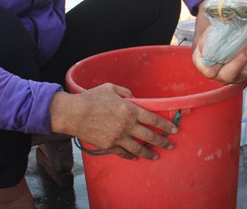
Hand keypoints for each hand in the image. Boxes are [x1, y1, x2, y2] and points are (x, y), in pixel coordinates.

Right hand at [49, 83, 177, 160]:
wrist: (73, 114)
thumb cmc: (91, 98)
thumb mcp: (111, 88)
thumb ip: (126, 92)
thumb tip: (134, 98)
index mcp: (130, 110)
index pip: (153, 119)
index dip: (166, 125)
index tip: (174, 129)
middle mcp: (127, 125)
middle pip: (149, 136)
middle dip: (162, 141)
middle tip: (171, 145)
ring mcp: (118, 138)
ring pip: (138, 149)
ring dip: (149, 153)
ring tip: (157, 156)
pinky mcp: (108, 146)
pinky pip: (123, 153)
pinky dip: (131, 156)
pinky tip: (136, 157)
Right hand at [191, 5, 246, 83]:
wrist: (218, 24)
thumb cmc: (210, 24)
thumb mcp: (208, 24)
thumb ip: (214, 28)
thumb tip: (228, 20)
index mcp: (203, 63)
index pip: (210, 70)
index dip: (219, 63)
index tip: (229, 51)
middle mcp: (218, 72)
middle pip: (229, 75)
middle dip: (242, 62)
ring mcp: (234, 74)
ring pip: (246, 74)